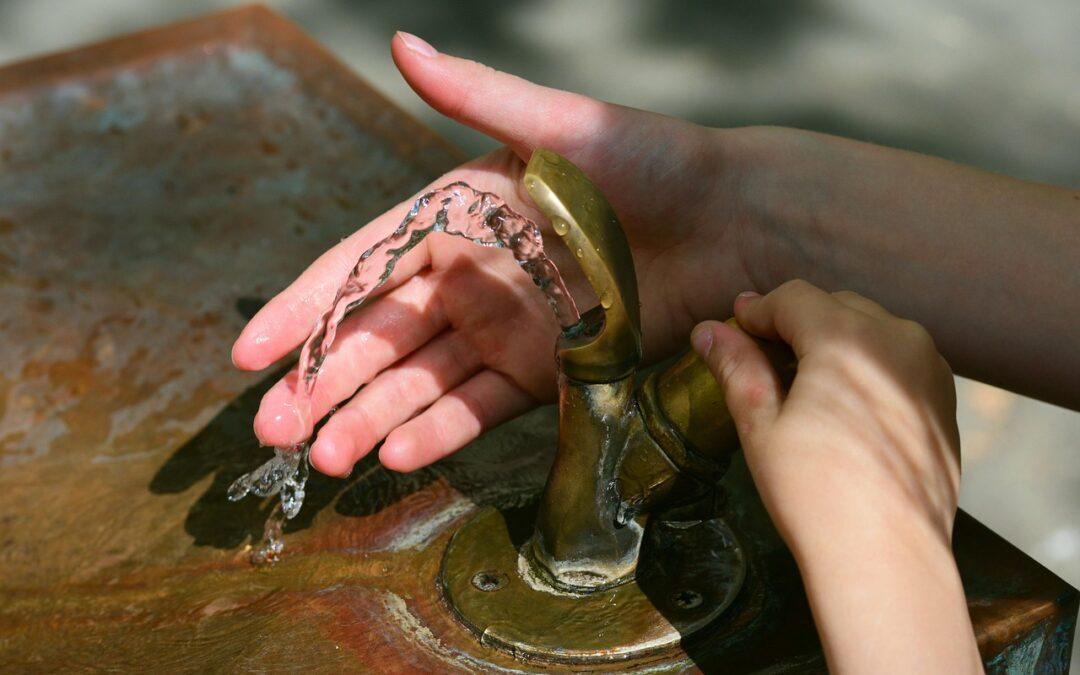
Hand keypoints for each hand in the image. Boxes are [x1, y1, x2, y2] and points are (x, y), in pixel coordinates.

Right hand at [232, 33, 753, 475]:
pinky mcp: (544, 371)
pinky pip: (478, 406)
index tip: (250, 351)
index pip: (359, 266)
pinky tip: (396, 455)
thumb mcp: (559, 125)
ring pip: (418, 382)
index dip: (303, 308)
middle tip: (273, 428)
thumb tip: (402, 41)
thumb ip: (478, 96)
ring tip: (326, 456)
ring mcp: (502, 329)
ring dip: (369, 418)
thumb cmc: (650, 162)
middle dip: (322, 382)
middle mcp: (467, 276)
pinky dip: (438, 431)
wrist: (732, 222)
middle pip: (377, 338)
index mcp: (453, 216)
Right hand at [692, 280, 980, 673]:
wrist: (887, 557)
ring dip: (834, 339)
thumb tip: (708, 331)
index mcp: (848, 338)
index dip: (758, 310)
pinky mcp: (945, 401)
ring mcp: (930, 370)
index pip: (794, 299)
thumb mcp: (761, 426)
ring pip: (873, 330)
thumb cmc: (815, 493)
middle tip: (759, 348)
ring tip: (801, 374)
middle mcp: (899, 340)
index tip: (734, 325)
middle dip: (795, 321)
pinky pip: (900, 360)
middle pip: (836, 307)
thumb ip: (738, 368)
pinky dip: (868, 364)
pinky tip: (844, 400)